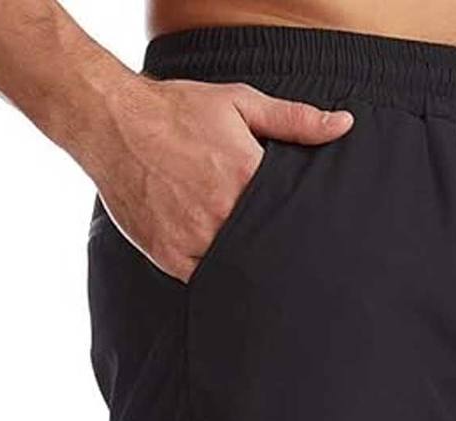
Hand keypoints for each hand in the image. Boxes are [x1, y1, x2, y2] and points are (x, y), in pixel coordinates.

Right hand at [86, 76, 352, 280]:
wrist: (110, 120)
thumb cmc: (177, 109)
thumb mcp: (240, 103)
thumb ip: (295, 120)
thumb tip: (344, 125)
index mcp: (245, 176)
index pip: (289, 218)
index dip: (304, 233)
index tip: (321, 247)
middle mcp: (220, 212)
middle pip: (265, 249)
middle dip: (281, 258)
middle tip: (306, 277)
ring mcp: (192, 238)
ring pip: (235, 270)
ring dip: (250, 272)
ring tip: (272, 283)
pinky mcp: (169, 255)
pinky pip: (203, 281)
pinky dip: (217, 280)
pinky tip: (232, 280)